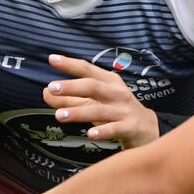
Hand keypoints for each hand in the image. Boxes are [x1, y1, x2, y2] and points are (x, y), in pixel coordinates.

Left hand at [44, 53, 158, 148]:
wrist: (147, 129)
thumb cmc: (116, 111)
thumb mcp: (93, 102)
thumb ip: (69, 99)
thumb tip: (45, 93)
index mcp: (108, 81)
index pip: (87, 69)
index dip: (70, 64)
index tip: (52, 59)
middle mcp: (117, 92)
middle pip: (92, 86)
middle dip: (72, 86)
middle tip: (52, 88)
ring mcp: (124, 110)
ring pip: (99, 110)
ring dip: (78, 112)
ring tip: (59, 115)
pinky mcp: (130, 127)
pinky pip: (115, 129)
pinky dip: (103, 131)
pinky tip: (90, 134)